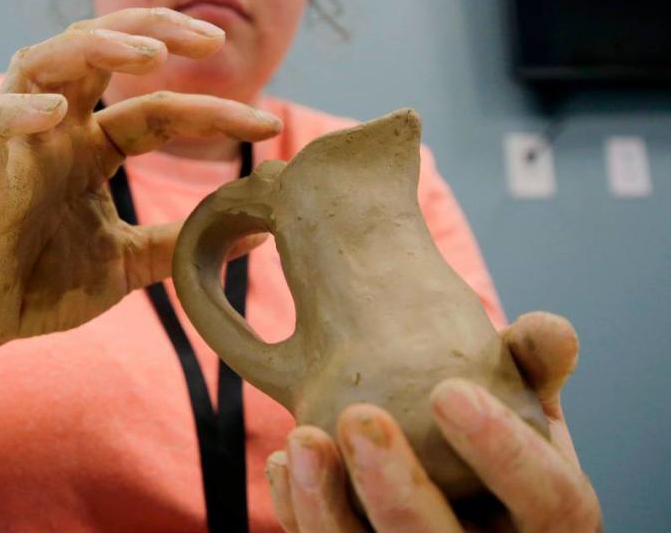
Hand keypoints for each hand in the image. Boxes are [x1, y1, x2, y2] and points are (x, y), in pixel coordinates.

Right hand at [0, 8, 280, 374]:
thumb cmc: (39, 283)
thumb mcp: (126, 265)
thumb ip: (178, 244)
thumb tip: (254, 233)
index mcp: (91, 148)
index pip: (156, 111)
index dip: (212, 113)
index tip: (270, 126)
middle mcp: (56, 133)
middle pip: (96, 51)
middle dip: (152, 31)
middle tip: (211, 37)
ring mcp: (13, 146)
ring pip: (43, 64)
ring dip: (94, 48)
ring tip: (149, 53)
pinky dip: (14, 114)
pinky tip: (54, 113)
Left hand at [265, 312, 602, 531]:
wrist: (453, 476)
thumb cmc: (493, 431)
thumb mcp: (521, 402)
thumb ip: (530, 366)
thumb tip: (551, 327)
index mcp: (555, 520)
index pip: (549, 500)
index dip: (503, 451)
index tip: (448, 389)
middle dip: (398, 489)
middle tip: (358, 417)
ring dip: (328, 507)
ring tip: (302, 439)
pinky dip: (302, 513)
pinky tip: (286, 463)